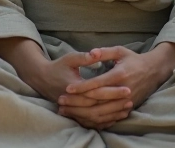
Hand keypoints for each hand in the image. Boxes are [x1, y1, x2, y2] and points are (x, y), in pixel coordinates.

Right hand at [0, 38, 131, 129]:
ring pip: (96, 117)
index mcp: (74, 87)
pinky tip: (116, 116)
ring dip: (112, 113)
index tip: (127, 87)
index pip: (96, 91)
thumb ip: (84, 57)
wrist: (42, 78)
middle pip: (98, 106)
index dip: (113, 90)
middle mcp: (74, 101)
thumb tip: (96, 54)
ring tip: (127, 107)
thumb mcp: (70, 58)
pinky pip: (91, 121)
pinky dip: (105, 120)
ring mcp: (73, 109)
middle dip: (116, 103)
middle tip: (131, 97)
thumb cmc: (58, 66)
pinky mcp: (75, 113)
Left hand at [64, 46, 169, 111]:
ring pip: (101, 111)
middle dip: (78, 101)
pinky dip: (94, 118)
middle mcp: (123, 90)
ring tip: (67, 110)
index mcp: (120, 75)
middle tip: (62, 101)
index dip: (81, 87)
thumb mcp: (120, 51)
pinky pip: (109, 117)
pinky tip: (82, 116)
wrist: (153, 71)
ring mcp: (126, 101)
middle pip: (97, 100)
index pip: (97, 84)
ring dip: (83, 112)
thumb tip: (90, 53)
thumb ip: (104, 52)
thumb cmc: (133, 60)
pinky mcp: (128, 108)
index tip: (68, 88)